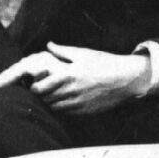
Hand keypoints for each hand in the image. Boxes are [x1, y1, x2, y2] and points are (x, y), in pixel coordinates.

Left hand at [0, 42, 153, 115]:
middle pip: (43, 98)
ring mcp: (77, 103)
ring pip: (52, 107)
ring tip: (51, 93)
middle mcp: (70, 91)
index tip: (32, 82)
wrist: (126, 80)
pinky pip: (64, 112)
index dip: (33, 86)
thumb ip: (64, 51)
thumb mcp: (84, 54)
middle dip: (39, 94)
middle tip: (39, 88)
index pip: (39, 87)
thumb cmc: (105, 63)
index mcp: (68, 75)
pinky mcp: (83, 112)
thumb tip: (49, 45)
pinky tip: (63, 99)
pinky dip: (60, 107)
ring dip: (49, 101)